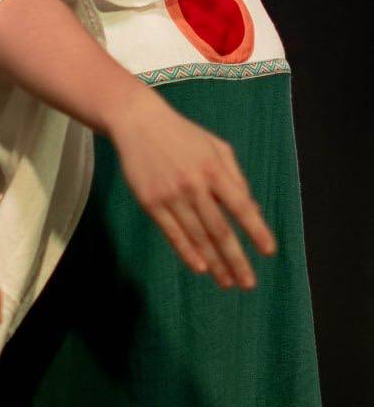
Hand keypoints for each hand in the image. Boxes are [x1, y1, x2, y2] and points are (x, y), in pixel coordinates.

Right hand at [112, 84, 276, 288]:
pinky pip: (172, 233)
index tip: (269, 252)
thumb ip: (235, 177)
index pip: (240, 206)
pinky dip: (187, 252)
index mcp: (214, 170)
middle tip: (248, 283)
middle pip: (219, 230)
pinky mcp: (150, 202)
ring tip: (227, 282)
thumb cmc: (182, 135)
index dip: (256, 230)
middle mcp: (194, 185)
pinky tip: (200, 268)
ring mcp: (170, 196)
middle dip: (236, 259)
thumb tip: (252, 209)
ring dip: (214, 263)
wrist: (137, 122)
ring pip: (197, 237)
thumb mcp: (216, 147)